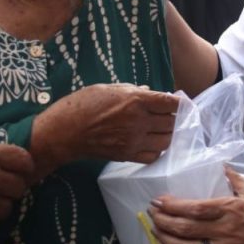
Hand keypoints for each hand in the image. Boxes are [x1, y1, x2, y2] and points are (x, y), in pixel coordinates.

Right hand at [31, 83, 178, 168]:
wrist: (64, 131)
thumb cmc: (83, 104)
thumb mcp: (109, 88)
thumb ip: (133, 90)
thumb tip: (150, 92)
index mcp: (135, 100)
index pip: (169, 103)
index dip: (178, 102)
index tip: (179, 102)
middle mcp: (138, 121)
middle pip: (171, 122)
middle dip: (174, 118)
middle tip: (170, 115)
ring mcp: (134, 140)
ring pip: (166, 141)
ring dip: (168, 134)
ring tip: (163, 129)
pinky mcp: (128, 155)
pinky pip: (153, 156)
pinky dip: (158, 150)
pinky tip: (152, 142)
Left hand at [149, 167, 243, 243]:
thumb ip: (236, 179)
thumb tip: (222, 165)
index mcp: (231, 209)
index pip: (195, 208)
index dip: (173, 206)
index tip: (158, 201)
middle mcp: (225, 231)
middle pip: (186, 228)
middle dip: (164, 221)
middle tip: (151, 215)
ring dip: (167, 240)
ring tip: (155, 232)